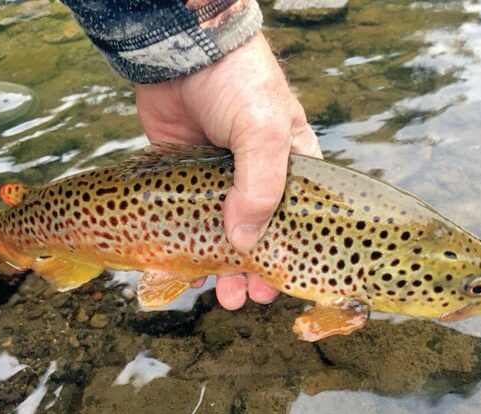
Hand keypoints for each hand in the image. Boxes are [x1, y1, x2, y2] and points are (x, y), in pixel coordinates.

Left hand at [135, 32, 321, 309]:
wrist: (182, 50)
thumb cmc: (238, 83)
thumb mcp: (264, 131)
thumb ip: (260, 186)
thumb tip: (245, 241)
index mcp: (291, 167)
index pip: (297, 221)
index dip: (290, 255)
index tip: (280, 285)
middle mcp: (257, 178)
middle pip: (260, 235)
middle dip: (254, 270)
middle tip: (243, 297)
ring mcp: (219, 181)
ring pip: (223, 233)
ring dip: (222, 265)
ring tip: (222, 295)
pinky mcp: (185, 178)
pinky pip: (188, 219)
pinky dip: (190, 245)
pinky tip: (188, 270)